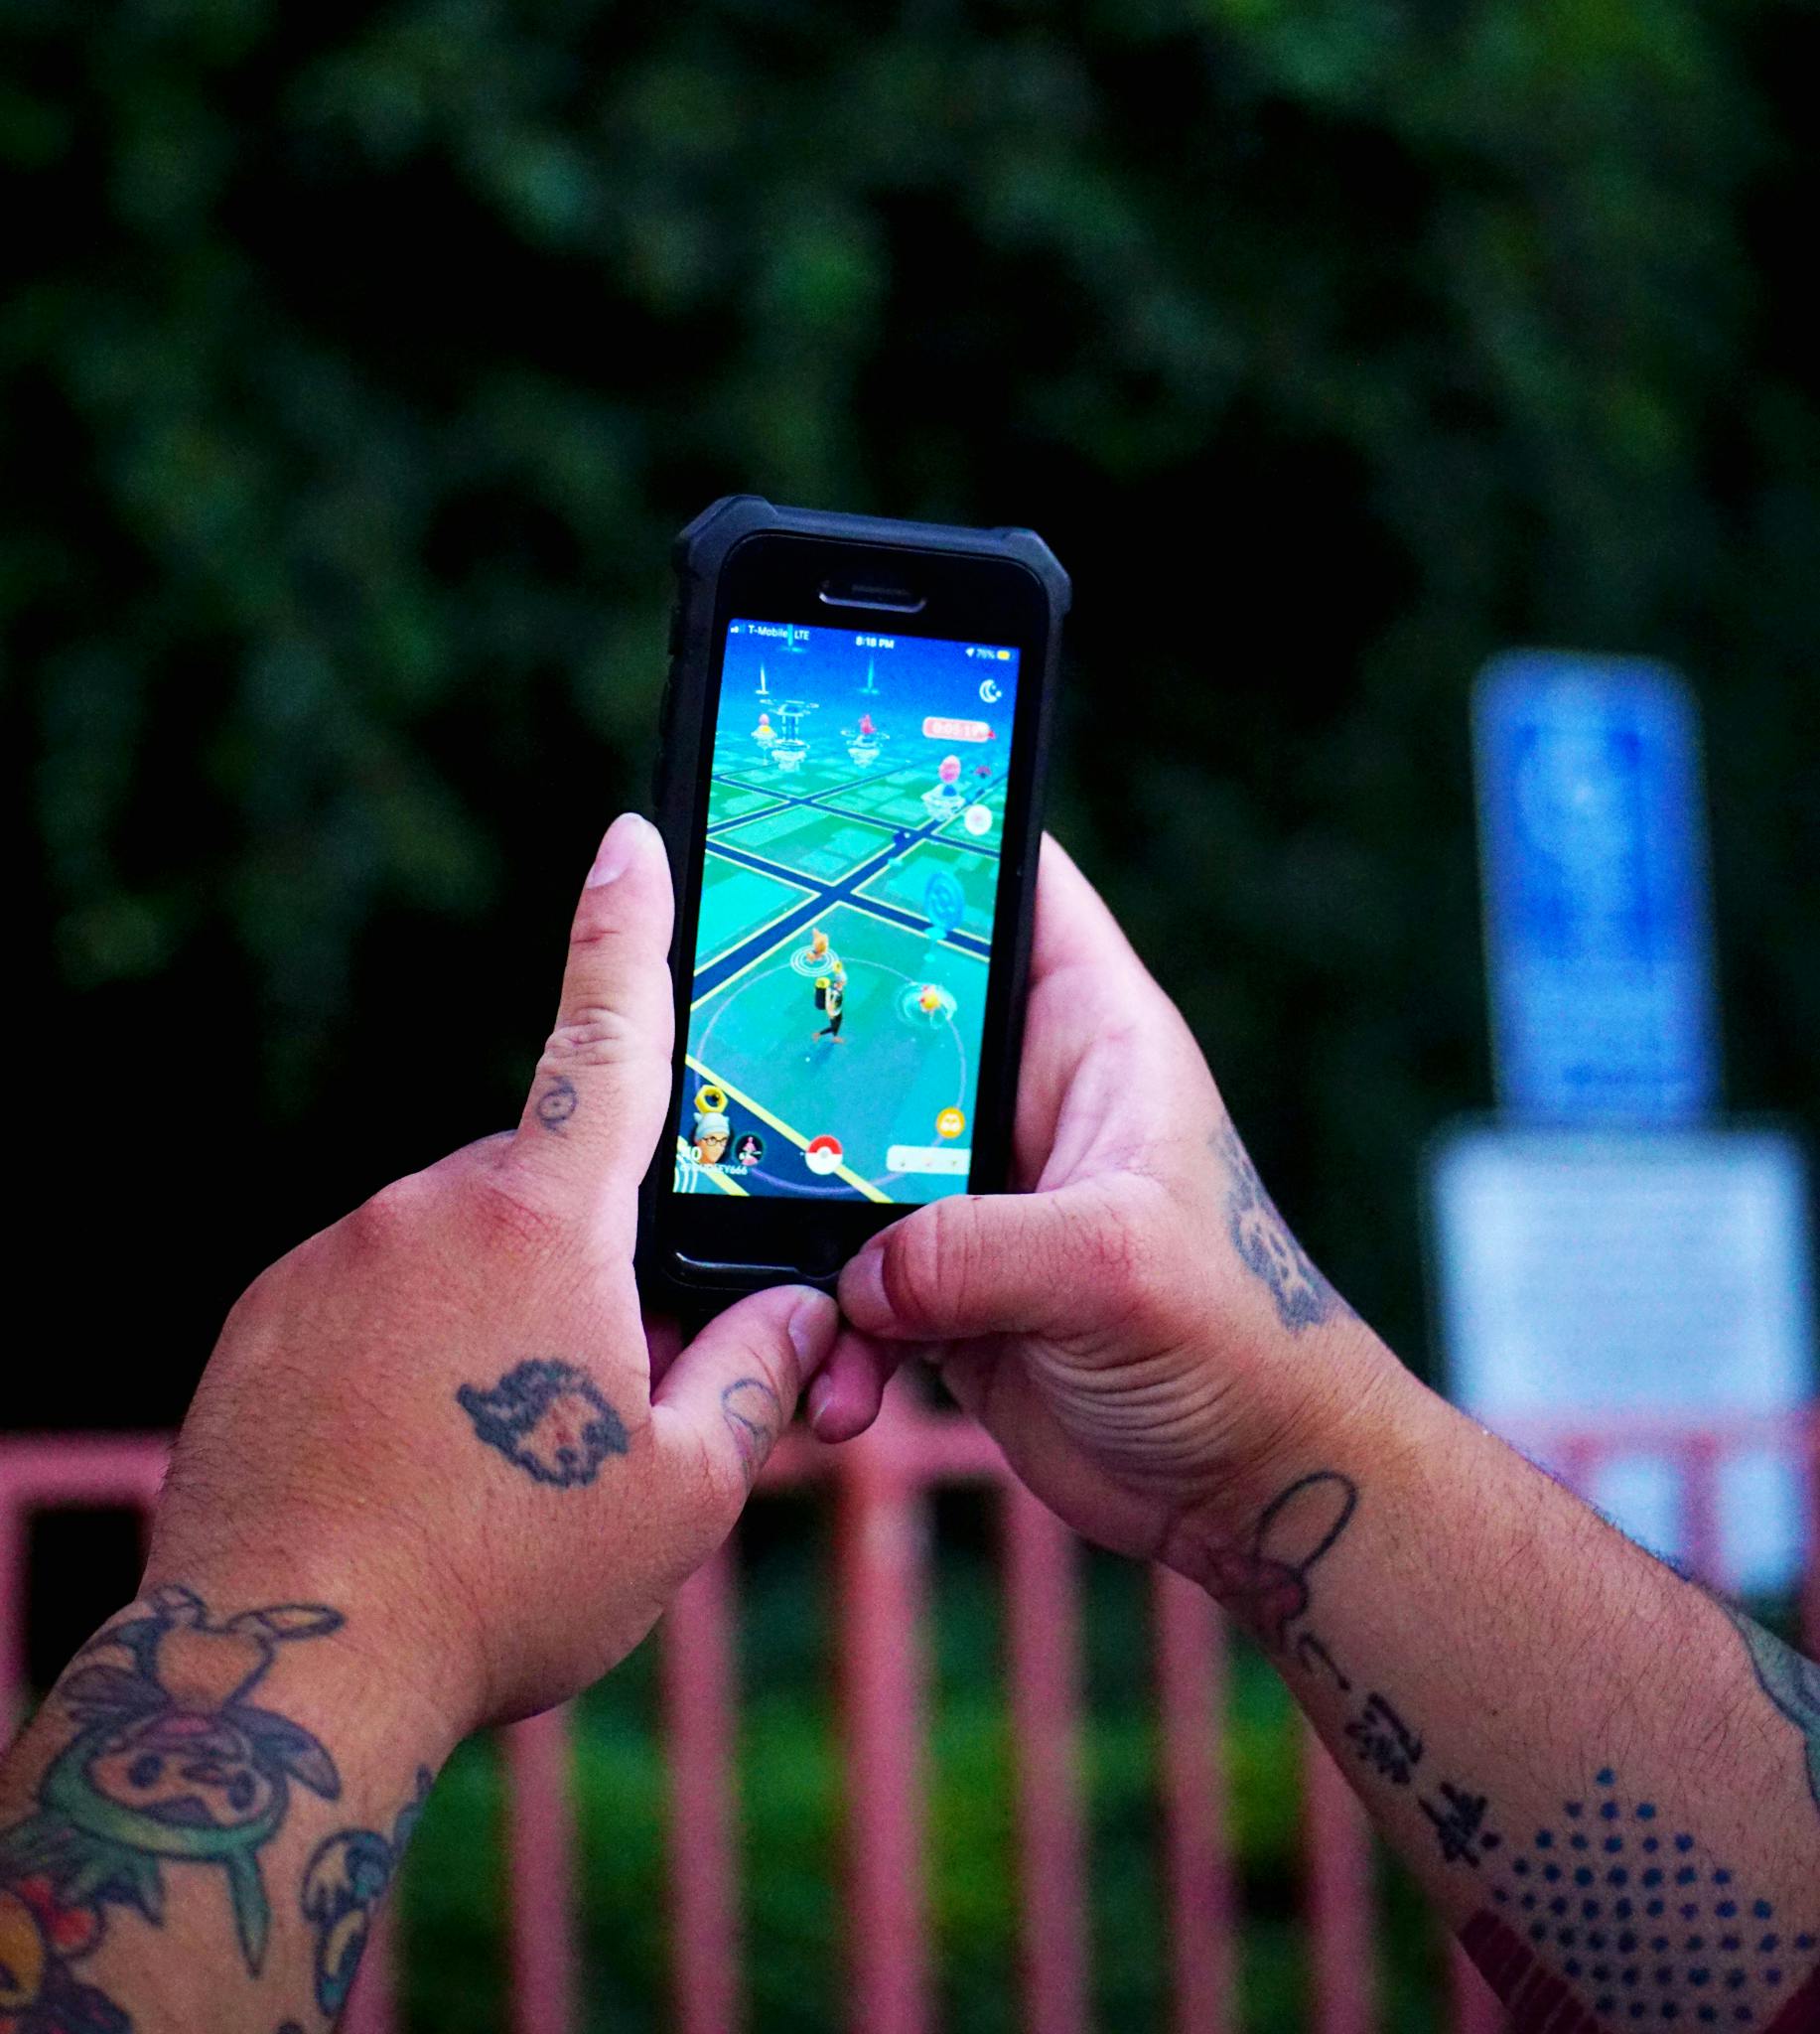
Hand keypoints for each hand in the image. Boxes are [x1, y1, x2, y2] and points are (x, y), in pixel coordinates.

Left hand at [149, 813, 837, 1735]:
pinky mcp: (265, 1316)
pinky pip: (373, 1298)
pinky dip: (412, 1353)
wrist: (285, 1670)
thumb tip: (803, 1313)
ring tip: (493, 1462)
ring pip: (460, 1251)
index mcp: (543, 1224)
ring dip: (498, 1321)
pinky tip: (415, 1462)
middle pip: (549, 1192)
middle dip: (592, 1266)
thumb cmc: (504, 1580)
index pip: (607, 1040)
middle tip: (602, 1404)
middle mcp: (427, 1209)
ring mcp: (331, 1257)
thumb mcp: (683, 1494)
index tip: (630, 840)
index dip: (627, 931)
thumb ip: (760, 1377)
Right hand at [821, 836, 1394, 1576]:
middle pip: (887, 1021)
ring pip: (843, 1163)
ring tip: (798, 1301)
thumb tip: (856, 1272)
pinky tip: (841, 1389)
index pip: (1009, 884)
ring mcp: (976, 1192)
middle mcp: (1024, 1097)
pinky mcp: (946, 1283)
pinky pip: (849, 1282)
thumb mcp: (1117, 1268)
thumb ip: (979, 1250)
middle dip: (806, 1055)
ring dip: (804, 1232)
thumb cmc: (1238, 1343)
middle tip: (725, 1081)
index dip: (930, 831)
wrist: (1242, 1483)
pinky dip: (831, 1335)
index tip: (823, 808)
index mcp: (1090, 1035)